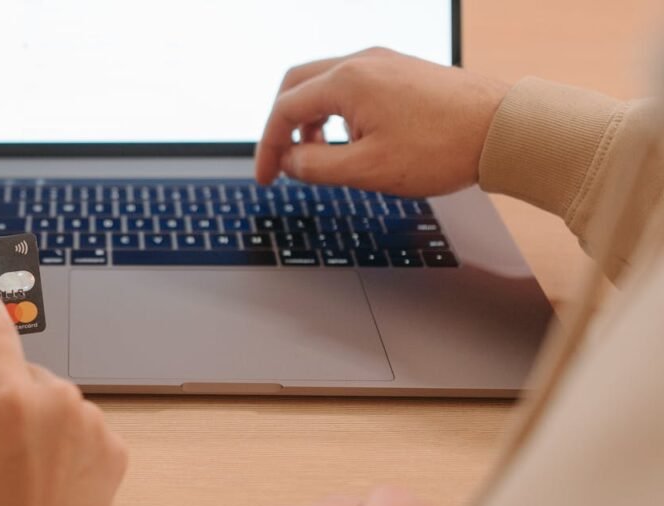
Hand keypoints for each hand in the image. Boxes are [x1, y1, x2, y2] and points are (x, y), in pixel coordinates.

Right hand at [0, 285, 127, 505]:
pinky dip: (66, 441)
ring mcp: (93, 424)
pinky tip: (48, 478)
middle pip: (26, 375)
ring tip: (19, 471)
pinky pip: (83, 426)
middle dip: (7, 396)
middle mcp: (59, 399)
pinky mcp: (115, 450)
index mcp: (9, 396)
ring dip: (38, 419)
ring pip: (56, 401)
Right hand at [255, 48, 509, 195]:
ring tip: (319, 156)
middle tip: (281, 161)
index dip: (268, 147)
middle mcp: (362, 61)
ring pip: (325, 83)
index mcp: (347, 81)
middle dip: (282, 126)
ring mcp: (385, 62)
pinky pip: (353, 85)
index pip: (285, 110)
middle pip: (297, 86)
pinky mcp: (403, 71)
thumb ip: (316, 166)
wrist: (504, 130)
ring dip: (310, 119)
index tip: (267, 178)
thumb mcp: (367, 170)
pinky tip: (353, 140)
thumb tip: (289, 161)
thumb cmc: (441, 149)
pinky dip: (337, 111)